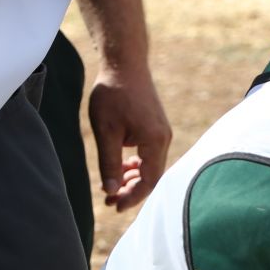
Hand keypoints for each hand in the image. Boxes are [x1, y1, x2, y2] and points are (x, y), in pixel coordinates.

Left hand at [86, 63, 172, 213]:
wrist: (125, 64)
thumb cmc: (113, 94)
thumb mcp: (105, 131)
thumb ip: (109, 163)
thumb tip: (110, 191)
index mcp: (155, 141)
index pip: (149, 181)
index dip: (132, 197)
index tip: (112, 205)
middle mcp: (164, 139)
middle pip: (152, 176)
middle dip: (131, 190)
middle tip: (109, 200)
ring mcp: (162, 133)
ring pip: (151, 166)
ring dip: (133, 178)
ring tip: (112, 186)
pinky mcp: (156, 127)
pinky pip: (150, 154)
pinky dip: (137, 164)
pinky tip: (121, 166)